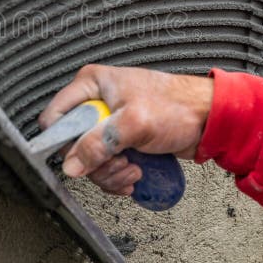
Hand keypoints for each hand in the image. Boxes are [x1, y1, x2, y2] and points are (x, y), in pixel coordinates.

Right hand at [38, 64, 212, 195]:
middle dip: (96, 162)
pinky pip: (105, 166)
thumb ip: (100, 143)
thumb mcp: (135, 123)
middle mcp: (96, 102)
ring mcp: (107, 123)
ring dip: (110, 173)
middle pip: (73, 145)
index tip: (83, 156)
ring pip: (89, 160)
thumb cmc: (178, 106)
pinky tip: (134, 172)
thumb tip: (73, 164)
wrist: (206, 119)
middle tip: (119, 161)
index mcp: (92, 85)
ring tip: (133, 168)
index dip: (64, 141)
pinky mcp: (119, 140)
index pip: (56, 117)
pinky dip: (118, 176)